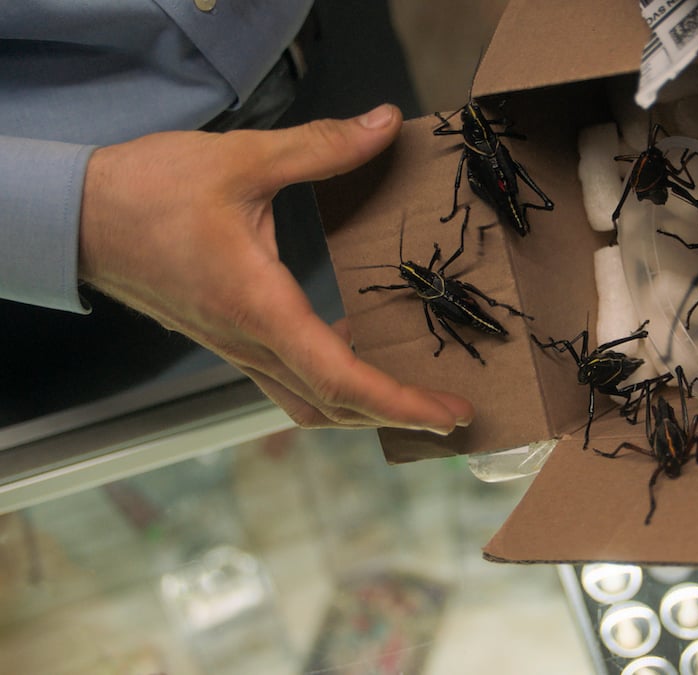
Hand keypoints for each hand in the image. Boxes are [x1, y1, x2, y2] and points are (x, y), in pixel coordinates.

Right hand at [78, 104, 473, 433]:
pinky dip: (332, 384)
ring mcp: (236, 347)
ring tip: (416, 393)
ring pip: (309, 402)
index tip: (449, 411)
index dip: (401, 401)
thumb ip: (321, 147)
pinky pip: (288, 380)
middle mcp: (249, 343)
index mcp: (258, 309)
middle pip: (334, 405)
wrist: (75, 217)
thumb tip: (384, 126)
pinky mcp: (229, 338)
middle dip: (398, 414)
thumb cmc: (145, 192)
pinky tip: (358, 349)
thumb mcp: (241, 160)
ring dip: (364, 407)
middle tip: (454, 411)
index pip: (341, 378)